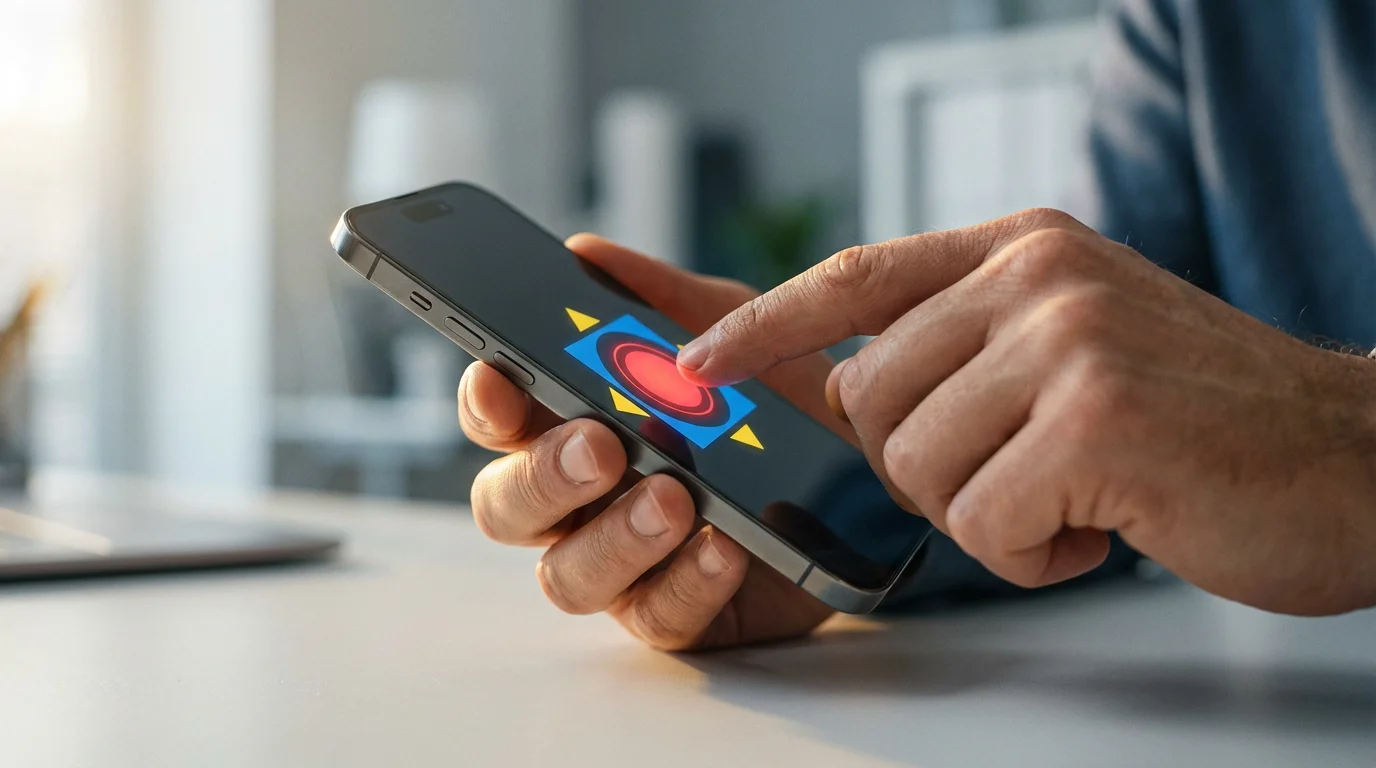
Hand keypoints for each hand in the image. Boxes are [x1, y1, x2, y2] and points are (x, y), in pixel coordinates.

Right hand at [461, 234, 838, 649]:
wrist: (868, 466)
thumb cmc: (778, 395)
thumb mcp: (729, 328)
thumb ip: (659, 297)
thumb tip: (585, 253)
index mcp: (573, 422)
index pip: (498, 419)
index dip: (486, 403)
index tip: (503, 382)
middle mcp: (581, 500)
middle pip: (507, 505)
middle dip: (545, 476)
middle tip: (602, 445)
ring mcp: (625, 562)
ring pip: (568, 575)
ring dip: (615, 536)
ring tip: (676, 497)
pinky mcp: (680, 613)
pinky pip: (657, 616)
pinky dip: (687, 579)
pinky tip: (725, 543)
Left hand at [677, 209, 1375, 615]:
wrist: (1353, 459)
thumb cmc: (1204, 417)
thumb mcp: (1078, 344)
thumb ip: (966, 345)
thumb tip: (847, 382)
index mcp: (1025, 247)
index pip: (856, 276)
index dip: (763, 323)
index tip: (695, 362)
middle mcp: (1039, 275)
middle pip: (874, 401)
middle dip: (927, 468)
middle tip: (1025, 475)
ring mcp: (1066, 340)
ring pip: (916, 466)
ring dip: (987, 513)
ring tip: (1078, 497)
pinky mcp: (1092, 420)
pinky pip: (980, 522)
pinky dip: (1030, 554)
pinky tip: (1103, 526)